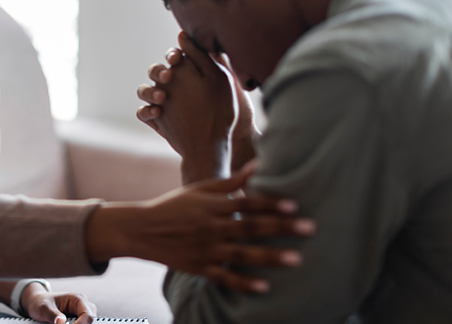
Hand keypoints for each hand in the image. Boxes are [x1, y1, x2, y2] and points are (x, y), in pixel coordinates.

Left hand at [21, 283, 95, 323]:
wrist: (37, 303)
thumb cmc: (41, 302)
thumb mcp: (43, 308)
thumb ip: (52, 314)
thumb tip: (61, 322)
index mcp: (76, 299)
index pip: (87, 314)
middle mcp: (82, 305)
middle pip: (90, 320)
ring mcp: (81, 312)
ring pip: (87, 323)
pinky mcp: (78, 319)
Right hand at [85, 163, 315, 293]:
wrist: (142, 230)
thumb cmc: (175, 206)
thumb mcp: (200, 190)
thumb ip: (231, 182)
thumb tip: (259, 165)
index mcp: (212, 205)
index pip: (246, 202)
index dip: (270, 202)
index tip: (294, 203)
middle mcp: (211, 227)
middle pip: (251, 227)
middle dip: (281, 227)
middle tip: (309, 228)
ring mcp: (206, 249)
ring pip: (242, 253)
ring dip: (270, 256)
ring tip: (296, 259)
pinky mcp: (200, 267)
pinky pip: (225, 277)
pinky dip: (243, 282)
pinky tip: (264, 286)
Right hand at [137, 32, 258, 176]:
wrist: (217, 144)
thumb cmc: (223, 111)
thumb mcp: (219, 81)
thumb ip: (204, 57)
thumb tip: (184, 35)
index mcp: (188, 74)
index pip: (174, 57)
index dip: (172, 55)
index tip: (176, 59)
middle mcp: (173, 86)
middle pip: (156, 71)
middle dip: (158, 72)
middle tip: (168, 78)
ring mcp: (162, 103)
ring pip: (145, 90)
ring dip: (149, 91)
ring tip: (162, 99)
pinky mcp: (156, 119)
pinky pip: (142, 112)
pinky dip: (146, 111)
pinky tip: (157, 113)